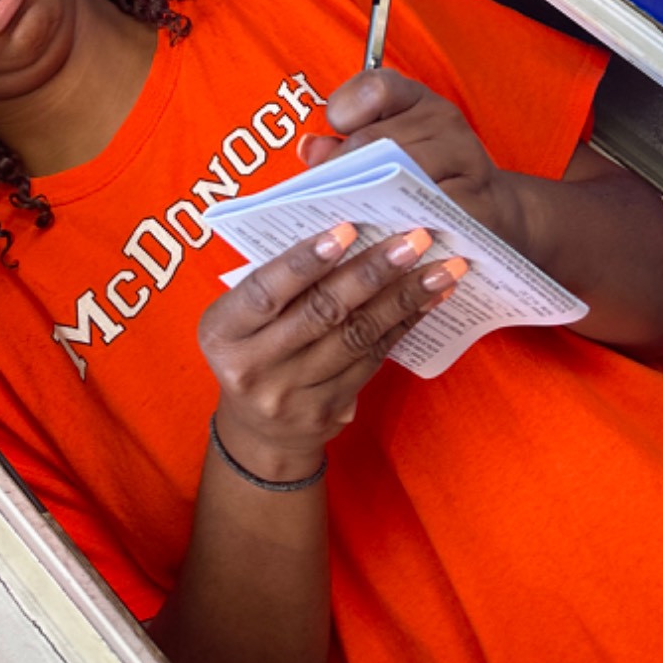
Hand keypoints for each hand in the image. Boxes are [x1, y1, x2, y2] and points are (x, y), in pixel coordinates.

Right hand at [197, 224, 462, 483]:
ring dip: (403, 298)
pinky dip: (403, 325)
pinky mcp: (331, 412)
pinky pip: (373, 360)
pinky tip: (429, 301)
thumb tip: (347, 234)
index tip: (348, 229)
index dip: (305, 261)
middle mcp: (253, 368)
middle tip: (414, 240)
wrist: (259, 433)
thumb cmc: (253, 347)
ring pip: (356, 337)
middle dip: (373, 272)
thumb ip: (278, 284)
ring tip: (440, 269)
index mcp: (221, 333)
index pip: (265, 292)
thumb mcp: (241, 318)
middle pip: (321, 313)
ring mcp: (293, 396)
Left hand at [301, 70, 524, 251]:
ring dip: (368, 201)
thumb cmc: (427, 177)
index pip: (375, 86)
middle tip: (323, 198)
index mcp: (415, 99)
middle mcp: (443, 118)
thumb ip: (344, 145)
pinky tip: (385, 237)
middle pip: (376, 140)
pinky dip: (403, 226)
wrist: (495, 214)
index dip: (344, 111)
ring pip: (400, 174)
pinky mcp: (479, 201)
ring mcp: (465, 157)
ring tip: (348, 220)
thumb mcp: (387, 150)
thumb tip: (310, 149)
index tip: (335, 136)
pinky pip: (430, 212)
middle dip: (341, 172)